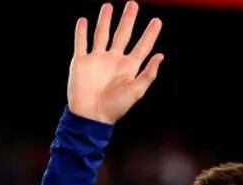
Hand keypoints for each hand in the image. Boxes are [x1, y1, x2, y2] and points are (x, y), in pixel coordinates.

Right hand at [68, 2, 163, 123]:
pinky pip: (81, 43)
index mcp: (128, 68)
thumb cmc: (115, 108)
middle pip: (122, 34)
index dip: (150, 34)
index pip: (142, 46)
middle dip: (128, 19)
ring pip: (101, 34)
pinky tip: (83, 21)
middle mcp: (113, 60)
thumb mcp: (135, 91)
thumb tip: (161, 56)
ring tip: (108, 6)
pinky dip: (81, 32)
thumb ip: (148, 74)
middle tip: (133, 4)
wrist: (90, 116)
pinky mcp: (82, 62)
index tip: (157, 21)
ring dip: (105, 20)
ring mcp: (97, 60)